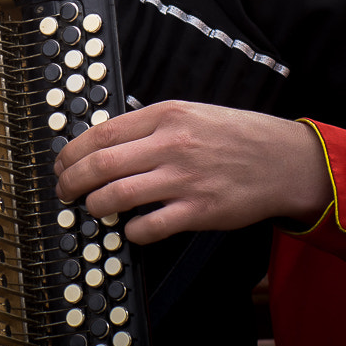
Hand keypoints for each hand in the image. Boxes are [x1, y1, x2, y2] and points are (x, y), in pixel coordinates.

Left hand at [53, 100, 330, 243]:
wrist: (284, 160)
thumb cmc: (234, 135)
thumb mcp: (189, 114)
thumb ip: (149, 126)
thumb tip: (105, 143)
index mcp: (165, 116)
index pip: (101, 133)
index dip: (72, 152)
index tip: (61, 163)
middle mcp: (171, 144)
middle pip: (101, 164)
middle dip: (72, 181)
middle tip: (64, 191)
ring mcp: (184, 179)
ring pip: (117, 195)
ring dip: (95, 206)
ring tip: (91, 209)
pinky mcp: (200, 211)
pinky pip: (150, 226)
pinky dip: (132, 231)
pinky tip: (130, 229)